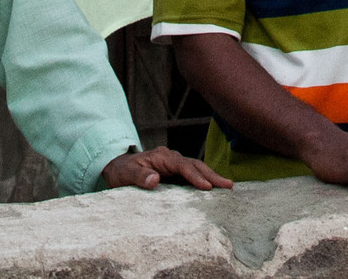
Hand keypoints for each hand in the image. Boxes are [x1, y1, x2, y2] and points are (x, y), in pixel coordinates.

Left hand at [101, 146, 232, 190]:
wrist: (118, 169)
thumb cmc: (122, 171)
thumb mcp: (126, 174)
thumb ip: (140, 177)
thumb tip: (155, 180)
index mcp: (162, 157)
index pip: (182, 165)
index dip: (195, 176)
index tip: (206, 187)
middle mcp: (172, 159)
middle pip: (195, 165)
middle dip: (212, 174)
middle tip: (228, 185)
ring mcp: (175, 166)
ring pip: (197, 169)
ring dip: (212, 177)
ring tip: (228, 187)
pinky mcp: (176, 175)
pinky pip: (193, 176)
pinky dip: (205, 181)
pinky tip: (215, 190)